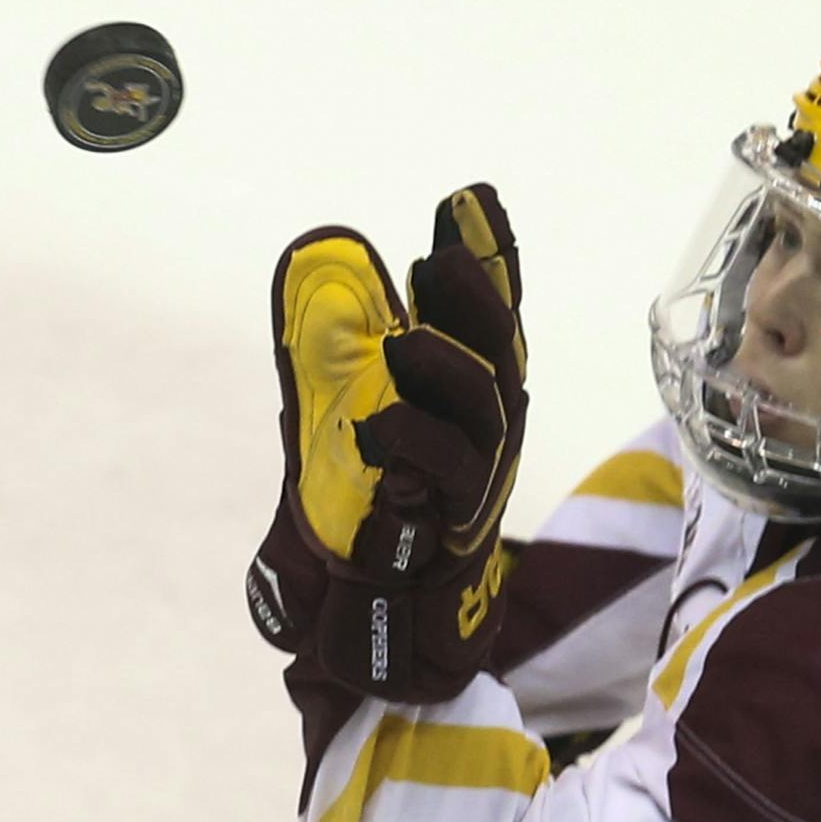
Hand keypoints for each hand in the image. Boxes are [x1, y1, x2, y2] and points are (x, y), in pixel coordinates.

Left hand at [246, 184, 526, 702]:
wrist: (377, 625)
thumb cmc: (363, 520)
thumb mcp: (340, 420)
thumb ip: (334, 354)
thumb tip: (319, 263)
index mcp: (461, 402)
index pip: (485, 320)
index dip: (488, 259)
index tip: (471, 197)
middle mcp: (484, 435)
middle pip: (501, 354)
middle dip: (480, 299)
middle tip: (441, 255)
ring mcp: (477, 482)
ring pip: (487, 410)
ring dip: (446, 367)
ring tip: (400, 341)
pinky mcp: (457, 530)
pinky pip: (447, 477)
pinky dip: (413, 441)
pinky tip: (374, 425)